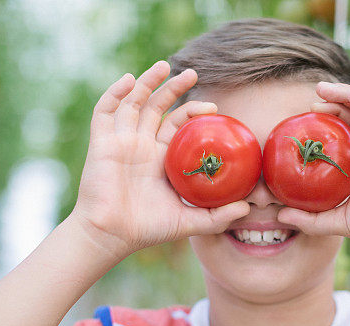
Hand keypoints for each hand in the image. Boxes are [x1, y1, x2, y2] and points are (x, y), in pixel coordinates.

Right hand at [69, 61, 249, 260]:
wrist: (112, 236)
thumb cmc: (148, 230)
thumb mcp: (190, 223)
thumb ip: (218, 216)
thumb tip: (247, 208)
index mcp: (161, 158)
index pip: (178, 125)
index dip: (193, 112)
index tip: (213, 107)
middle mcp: (141, 145)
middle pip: (157, 106)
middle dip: (174, 87)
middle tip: (193, 73)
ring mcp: (120, 141)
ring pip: (133, 102)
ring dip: (147, 81)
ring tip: (165, 65)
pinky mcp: (101, 143)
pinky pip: (105, 111)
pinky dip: (114, 93)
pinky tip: (128, 79)